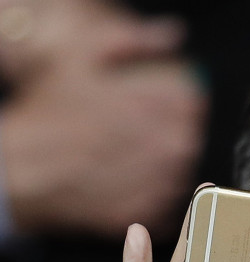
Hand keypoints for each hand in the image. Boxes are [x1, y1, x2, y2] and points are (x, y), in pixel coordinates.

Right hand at [0, 0, 206, 239]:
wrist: (24, 169)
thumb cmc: (49, 114)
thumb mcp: (81, 59)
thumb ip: (134, 41)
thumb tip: (171, 33)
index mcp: (159, 104)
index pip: (195, 101)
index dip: (176, 100)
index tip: (158, 103)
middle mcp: (169, 144)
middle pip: (191, 136)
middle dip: (170, 131)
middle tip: (137, 133)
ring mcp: (161, 181)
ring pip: (182, 169)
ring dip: (164, 162)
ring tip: (126, 156)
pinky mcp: (149, 208)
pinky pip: (167, 199)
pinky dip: (153, 191)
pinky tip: (125, 179)